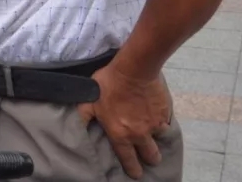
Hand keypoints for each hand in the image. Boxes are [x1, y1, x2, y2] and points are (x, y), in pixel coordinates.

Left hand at [77, 63, 171, 179]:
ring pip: (160, 140)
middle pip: (151, 156)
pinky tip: (157, 116)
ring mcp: (154, 125)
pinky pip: (166, 123)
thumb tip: (76, 126)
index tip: (136, 173)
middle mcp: (139, 135)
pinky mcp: (165, 114)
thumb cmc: (109, 84)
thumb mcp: (90, 100)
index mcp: (120, 135)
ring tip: (153, 134)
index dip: (133, 169)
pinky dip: (162, 122)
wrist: (134, 70)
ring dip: (157, 139)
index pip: (129, 161)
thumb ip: (84, 116)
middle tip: (147, 155)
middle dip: (150, 158)